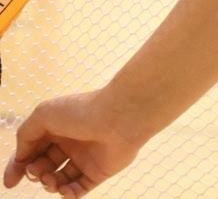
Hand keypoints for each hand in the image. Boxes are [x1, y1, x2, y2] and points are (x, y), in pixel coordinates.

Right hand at [3, 90, 146, 195]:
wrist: (121, 116)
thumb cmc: (82, 111)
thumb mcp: (43, 114)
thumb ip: (25, 135)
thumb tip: (21, 158)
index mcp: (57, 127)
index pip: (32, 150)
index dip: (18, 166)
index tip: (11, 182)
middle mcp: (71, 143)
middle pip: (44, 166)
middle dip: (35, 173)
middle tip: (38, 171)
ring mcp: (85, 158)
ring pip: (59, 180)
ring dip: (49, 184)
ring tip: (51, 180)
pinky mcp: (99, 171)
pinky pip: (78, 190)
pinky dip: (67, 194)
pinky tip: (64, 190)